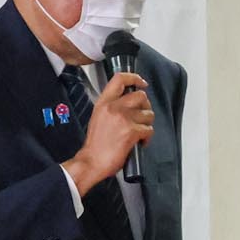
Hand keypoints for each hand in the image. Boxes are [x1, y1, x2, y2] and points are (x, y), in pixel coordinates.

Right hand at [65, 72, 152, 191]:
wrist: (91, 162)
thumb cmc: (95, 145)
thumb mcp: (98, 118)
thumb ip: (111, 107)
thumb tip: (129, 104)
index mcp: (103, 103)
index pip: (120, 79)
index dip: (135, 78)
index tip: (142, 83)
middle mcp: (113, 107)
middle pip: (141, 96)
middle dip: (146, 107)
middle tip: (142, 116)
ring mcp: (123, 119)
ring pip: (148, 114)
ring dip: (147, 124)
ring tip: (140, 132)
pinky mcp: (131, 131)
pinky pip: (149, 129)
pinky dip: (147, 137)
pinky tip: (140, 142)